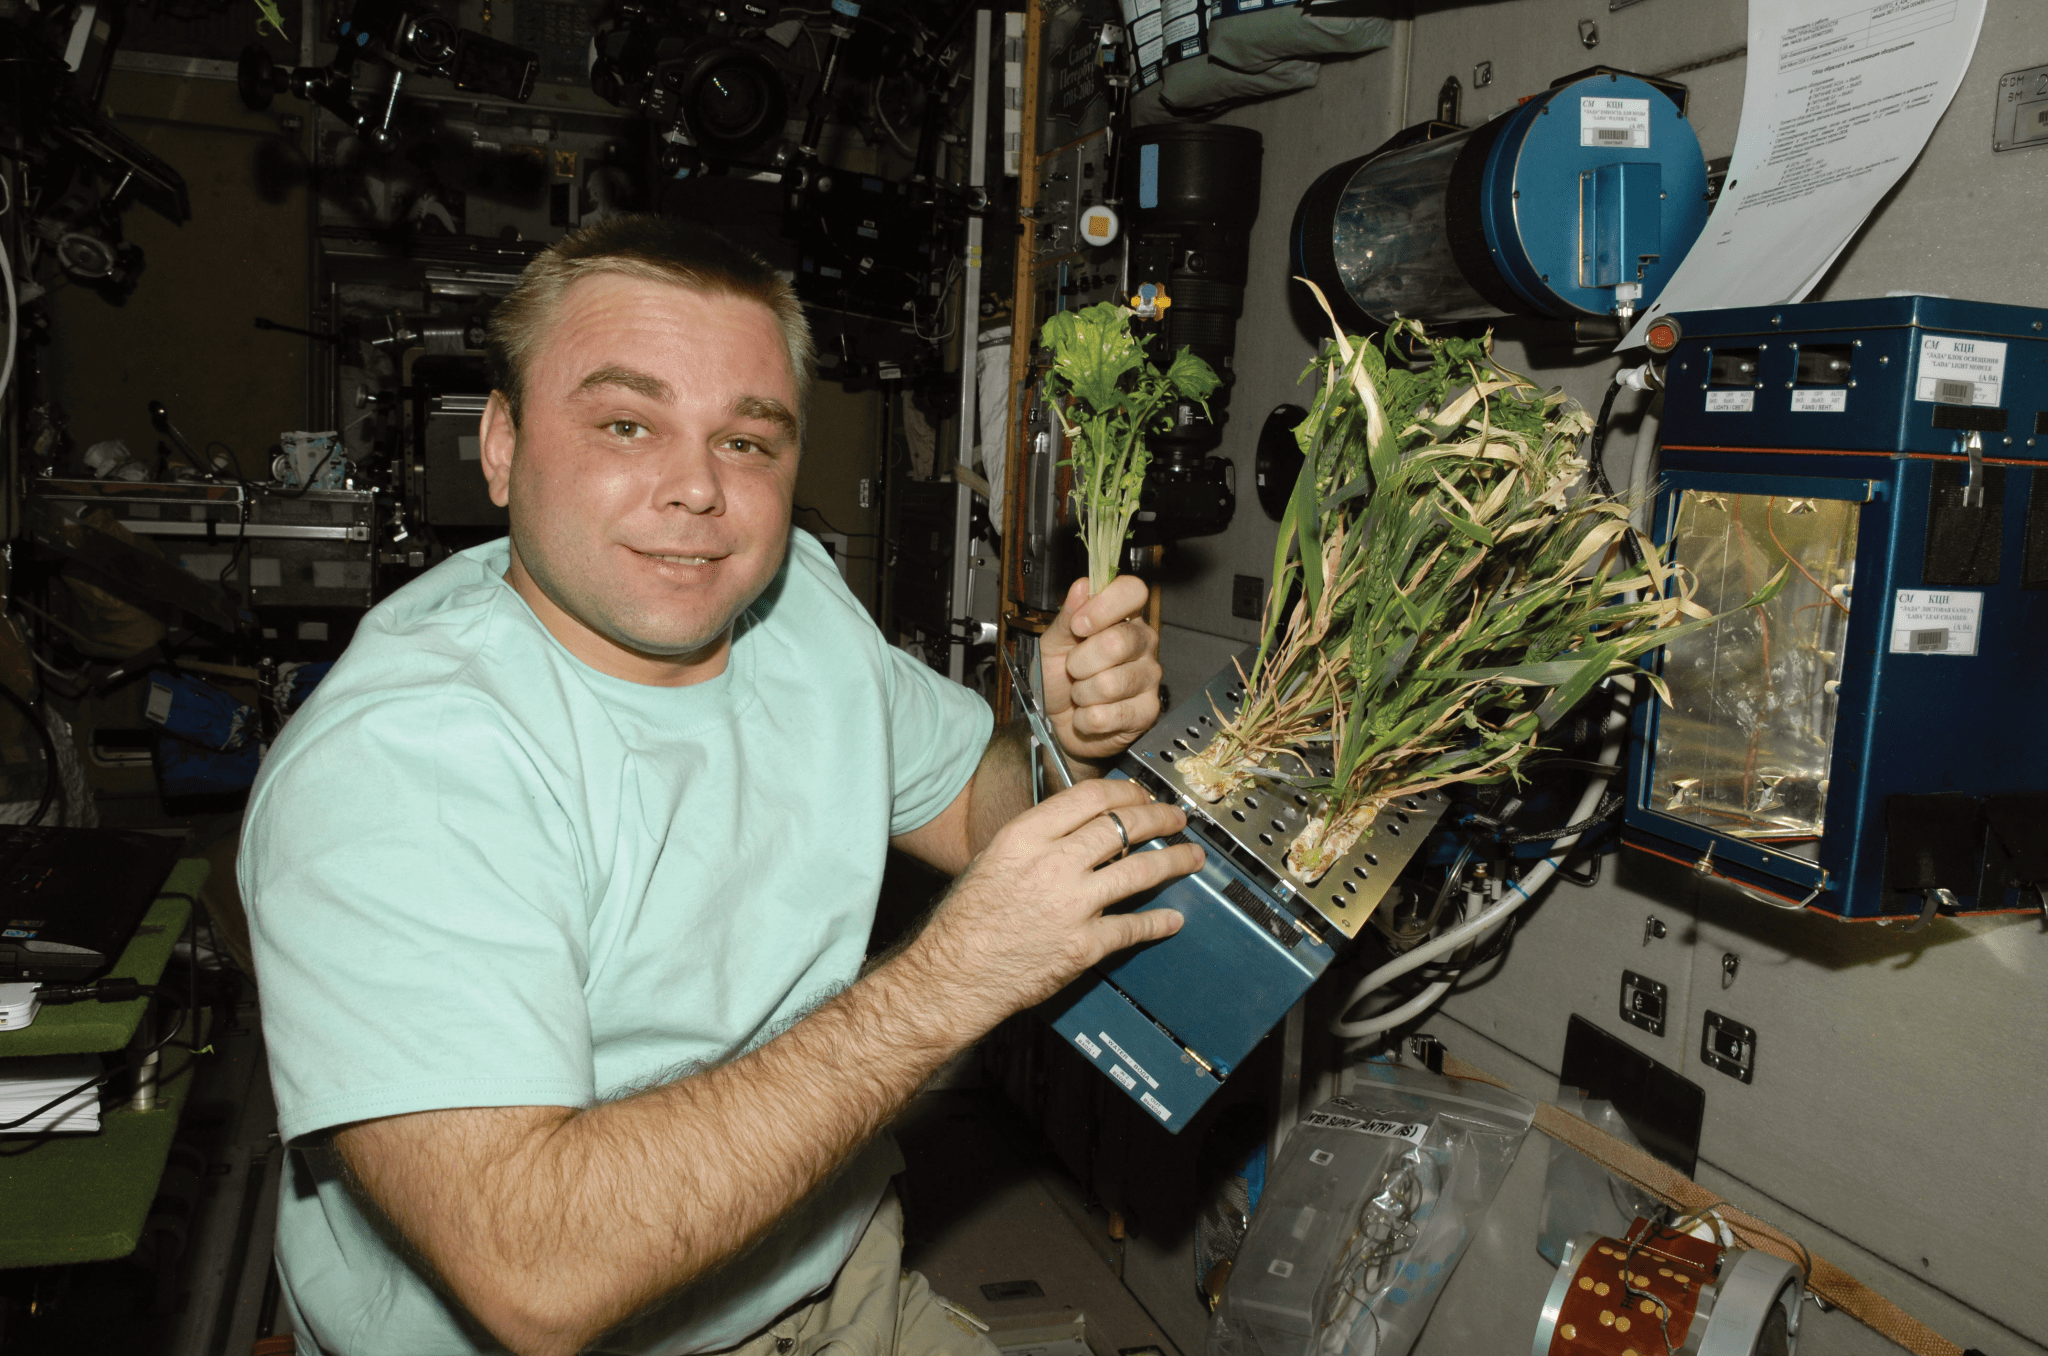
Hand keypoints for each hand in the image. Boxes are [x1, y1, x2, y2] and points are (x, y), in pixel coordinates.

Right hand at [905, 777, 1201, 1030]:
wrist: (954, 974)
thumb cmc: (967, 920)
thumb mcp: (994, 859)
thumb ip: (1037, 839)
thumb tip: (1079, 826)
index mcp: (1026, 836)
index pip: (1090, 797)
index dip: (1126, 792)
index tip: (1141, 795)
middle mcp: (1053, 864)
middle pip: (1123, 827)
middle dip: (1158, 819)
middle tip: (1176, 820)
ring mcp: (1072, 905)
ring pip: (1139, 871)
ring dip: (1173, 862)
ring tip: (1191, 858)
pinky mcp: (1084, 945)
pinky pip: (1132, 926)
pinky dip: (1157, 922)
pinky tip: (1171, 918)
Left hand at [1041, 575, 1162, 764]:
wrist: (1059, 722)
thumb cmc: (1060, 678)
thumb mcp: (1053, 643)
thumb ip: (1067, 616)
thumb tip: (1081, 586)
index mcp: (1123, 617)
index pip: (1133, 591)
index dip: (1104, 606)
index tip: (1078, 625)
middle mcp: (1143, 642)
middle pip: (1118, 641)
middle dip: (1080, 661)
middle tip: (1073, 669)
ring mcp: (1149, 677)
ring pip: (1109, 684)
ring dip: (1081, 693)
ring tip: (1081, 694)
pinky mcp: (1147, 711)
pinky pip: (1108, 715)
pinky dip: (1085, 719)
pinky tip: (1088, 714)